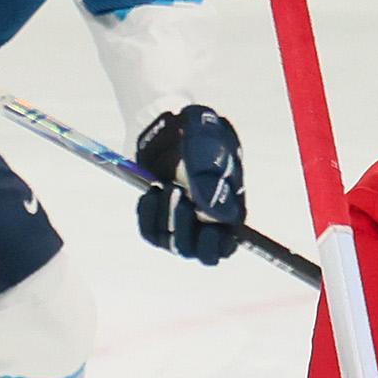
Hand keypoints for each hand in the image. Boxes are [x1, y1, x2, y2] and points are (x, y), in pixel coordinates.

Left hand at [129, 106, 246, 263]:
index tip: (206, 227)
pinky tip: (150, 193)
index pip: (226, 247)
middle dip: (185, 230)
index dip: (215, 246)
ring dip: (165, 219)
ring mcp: (182, 221)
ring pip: (173, 245)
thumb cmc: (196, 133)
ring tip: (163, 188)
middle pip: (200, 254)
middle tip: (178, 196)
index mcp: (231, 210)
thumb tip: (216, 217)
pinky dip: (147, 216)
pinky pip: (151, 233)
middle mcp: (208, 222)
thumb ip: (211, 180)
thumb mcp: (208, 147)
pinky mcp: (159, 217)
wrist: (167, 124)